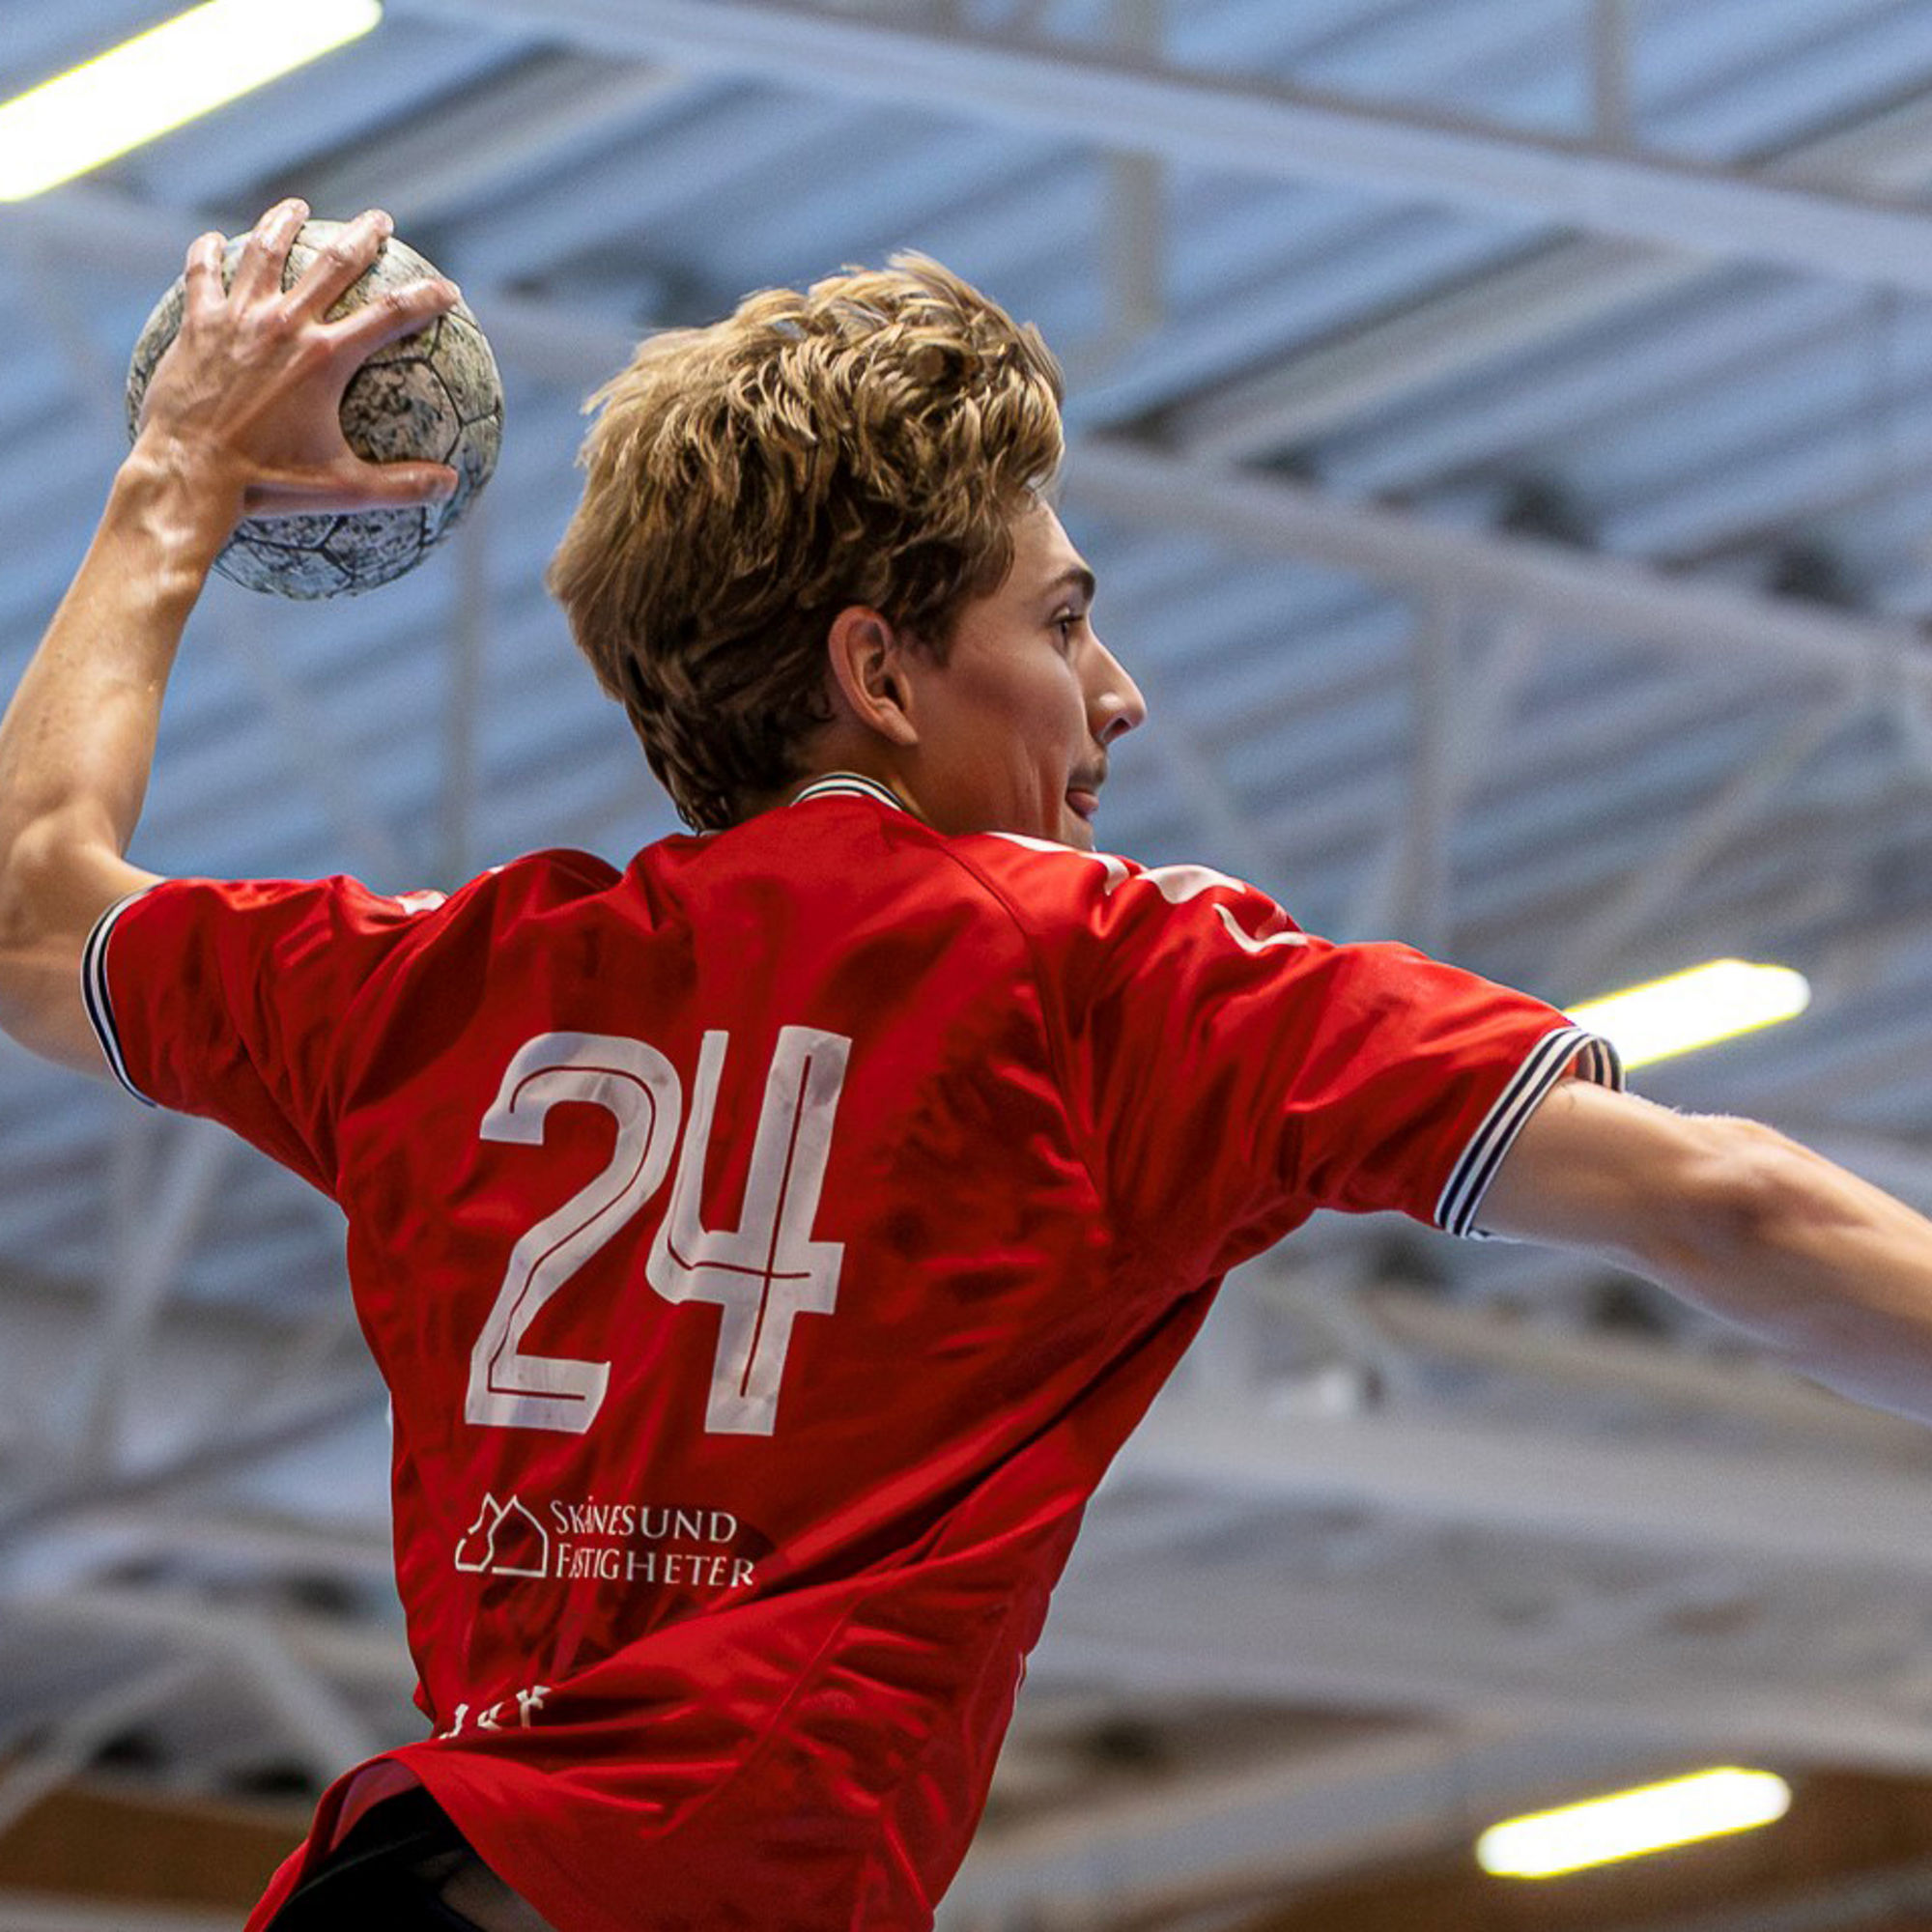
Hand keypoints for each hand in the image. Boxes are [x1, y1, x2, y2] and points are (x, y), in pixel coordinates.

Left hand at [132, 197, 462, 521]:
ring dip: (285, 223)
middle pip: (334, 264)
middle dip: (363, 236)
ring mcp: (238, 318)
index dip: (425, 298)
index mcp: (326, 358)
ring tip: (297, 208)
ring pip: (267, 252)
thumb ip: (401, 485)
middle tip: (380, 221)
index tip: (447, 290)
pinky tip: (216, 241)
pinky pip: (203, 274)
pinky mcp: (198, 324)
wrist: (189, 472)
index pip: (390, 315)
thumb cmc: (268, 483)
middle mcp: (286, 325)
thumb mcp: (344, 489)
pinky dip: (210, 253)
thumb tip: (450, 485)